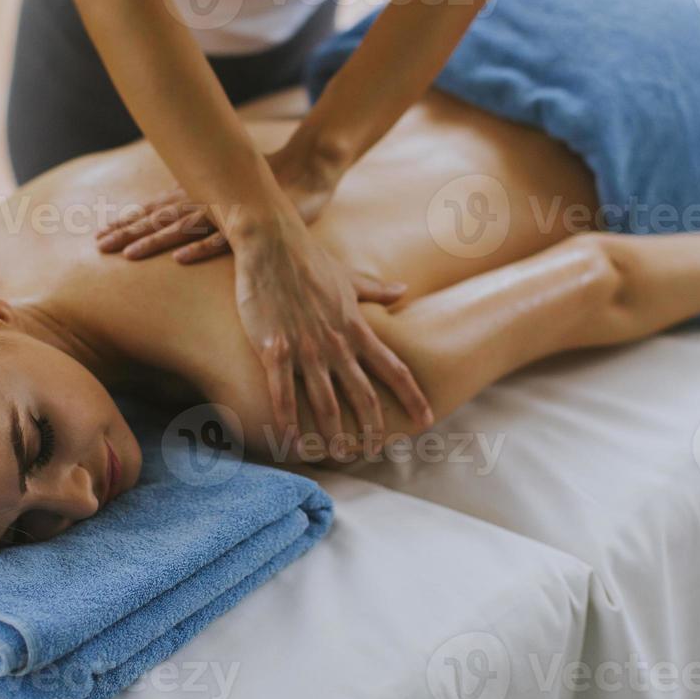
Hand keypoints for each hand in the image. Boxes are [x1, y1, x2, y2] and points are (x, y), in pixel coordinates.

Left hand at [95, 138, 342, 263]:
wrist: (307, 169)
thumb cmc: (264, 187)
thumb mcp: (226, 194)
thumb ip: (202, 204)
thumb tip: (176, 220)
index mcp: (199, 194)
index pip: (154, 210)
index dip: (126, 221)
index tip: (98, 235)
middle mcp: (206, 201)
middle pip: (158, 219)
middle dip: (126, 231)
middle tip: (98, 246)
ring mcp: (227, 213)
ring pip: (182, 229)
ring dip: (153, 241)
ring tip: (127, 254)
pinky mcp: (251, 226)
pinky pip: (222, 241)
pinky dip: (200, 249)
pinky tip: (180, 259)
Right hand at [234, 217, 432, 448]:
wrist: (272, 243)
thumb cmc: (308, 259)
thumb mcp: (348, 277)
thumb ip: (376, 290)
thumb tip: (403, 290)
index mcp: (356, 328)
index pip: (394, 369)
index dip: (412, 397)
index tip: (427, 420)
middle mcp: (337, 343)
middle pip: (363, 394)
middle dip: (374, 427)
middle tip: (377, 450)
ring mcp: (306, 349)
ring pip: (326, 402)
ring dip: (333, 433)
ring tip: (338, 455)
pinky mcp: (275, 349)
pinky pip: (283, 395)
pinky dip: (288, 423)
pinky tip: (290, 442)